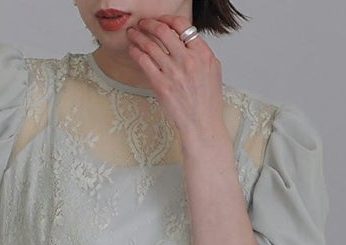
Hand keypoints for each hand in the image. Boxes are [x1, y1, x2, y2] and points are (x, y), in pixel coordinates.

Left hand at [126, 15, 225, 141]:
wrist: (202, 125)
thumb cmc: (207, 101)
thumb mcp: (212, 71)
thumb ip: (200, 52)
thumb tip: (186, 40)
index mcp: (203, 54)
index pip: (183, 25)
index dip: (168, 19)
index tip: (161, 20)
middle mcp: (188, 61)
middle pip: (163, 31)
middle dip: (149, 24)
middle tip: (143, 24)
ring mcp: (174, 73)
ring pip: (150, 45)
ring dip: (138, 36)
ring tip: (133, 34)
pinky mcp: (161, 85)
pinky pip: (144, 62)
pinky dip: (136, 52)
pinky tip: (132, 50)